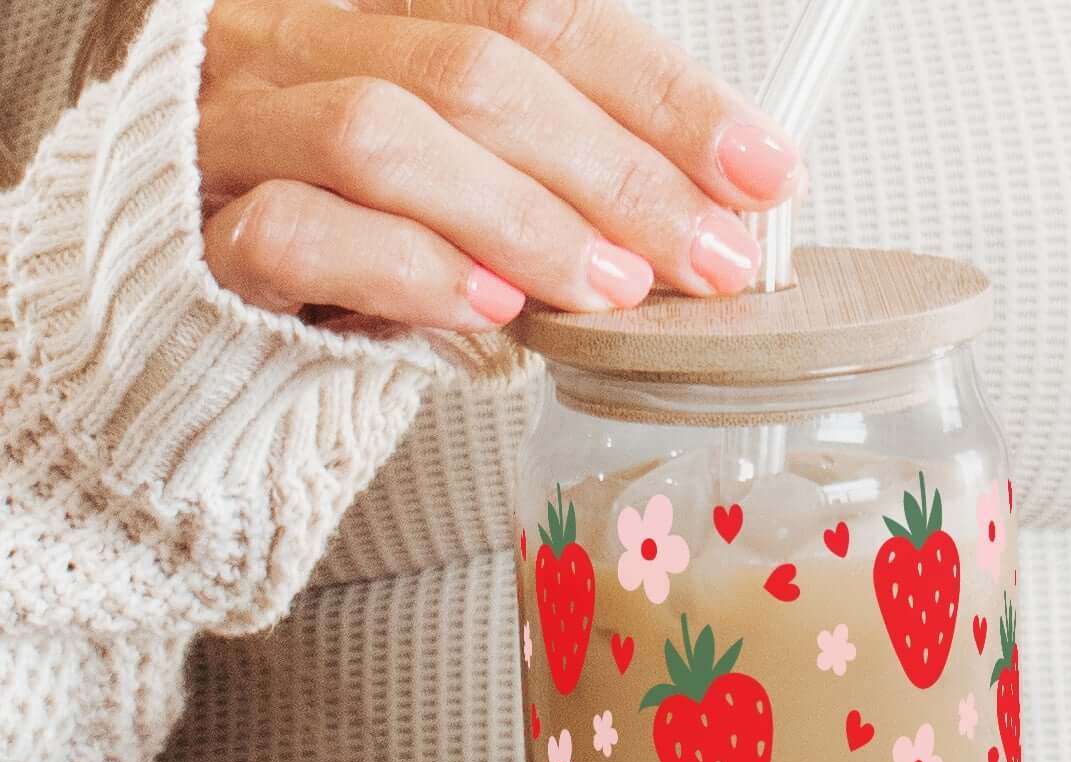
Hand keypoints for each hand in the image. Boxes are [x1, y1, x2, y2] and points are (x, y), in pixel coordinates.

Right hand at [197, 0, 802, 328]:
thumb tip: (707, 213)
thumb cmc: (352, 245)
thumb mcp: (467, 190)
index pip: (538, 16)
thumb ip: (558, 177)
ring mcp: (238, 132)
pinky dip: (407, 268)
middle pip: (478, 68)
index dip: (660, 92)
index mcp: (381, 16)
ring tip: (612, 291)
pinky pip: (294, 232)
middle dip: (618, 169)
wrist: (197, 312)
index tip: (761, 170)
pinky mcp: (198, 237)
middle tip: (708, 257)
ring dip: (523, 217)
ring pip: (383, 134)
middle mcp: (302, 44)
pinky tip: (490, 312)